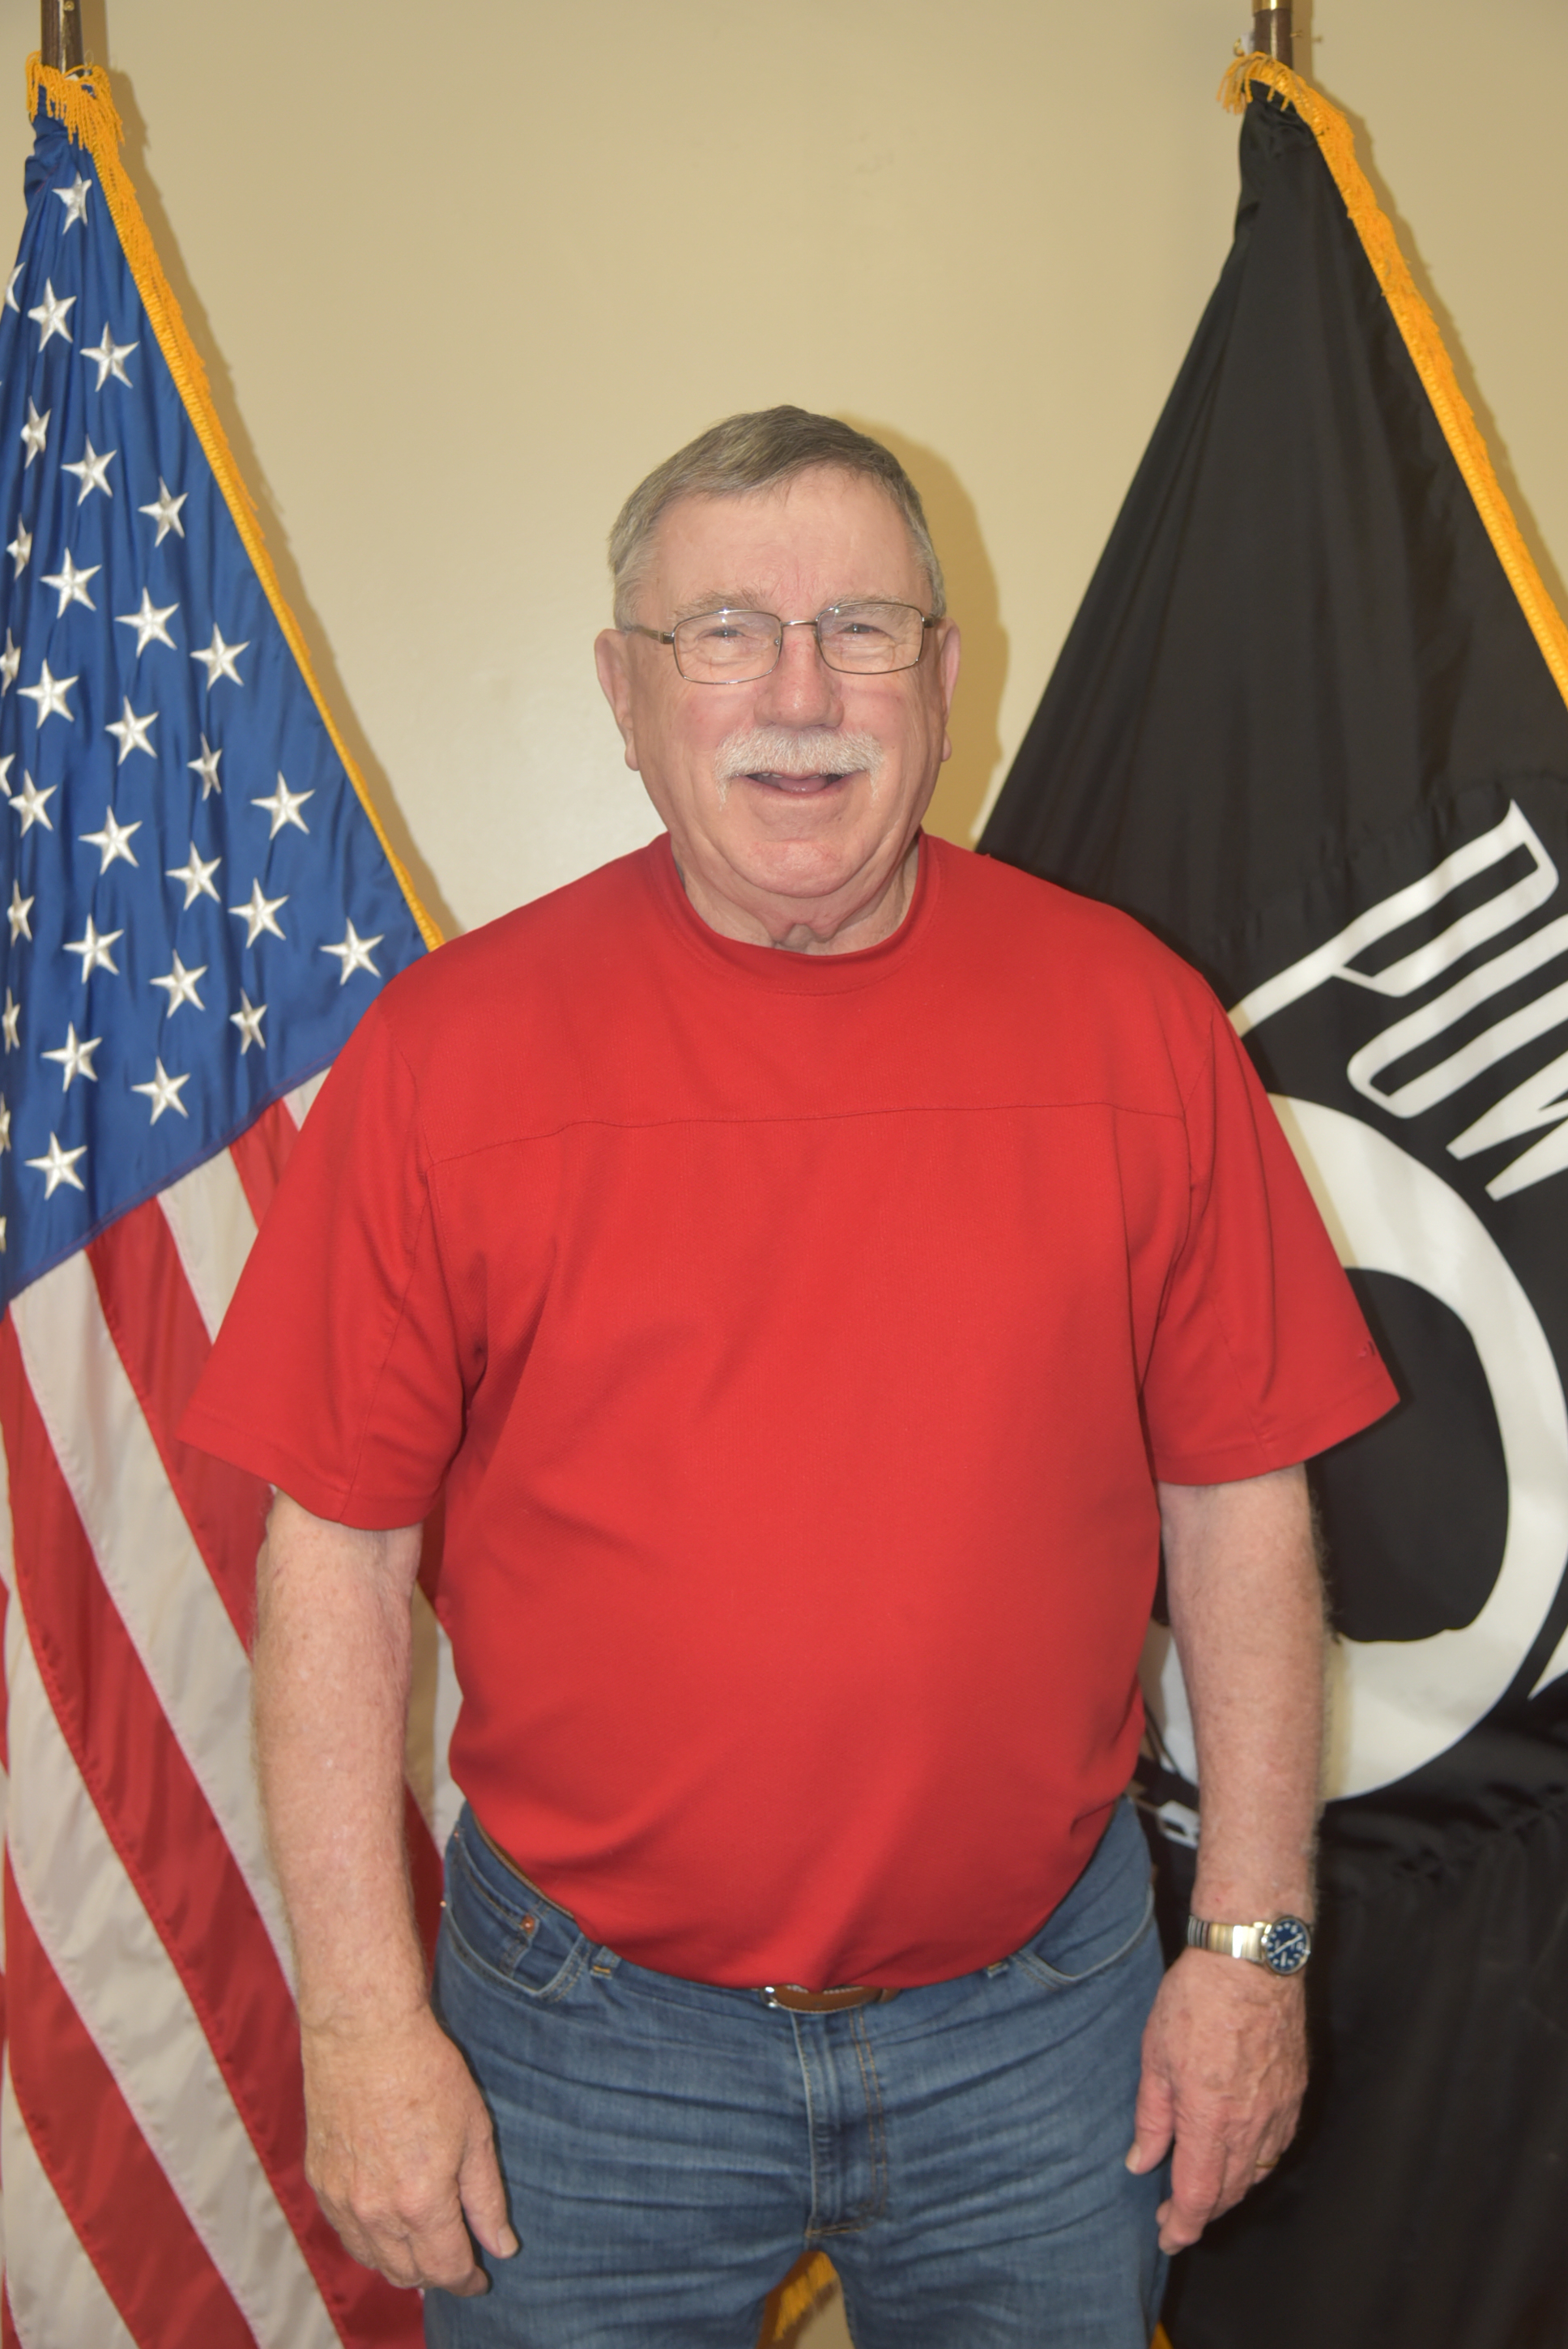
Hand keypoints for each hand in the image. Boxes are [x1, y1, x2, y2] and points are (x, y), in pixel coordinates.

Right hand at [301, 2005, 518, 2294]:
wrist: (364, 2033)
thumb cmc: (427, 2072)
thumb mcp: (474, 2132)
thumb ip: (486, 2198)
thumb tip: (502, 2247)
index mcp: (420, 2203)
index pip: (446, 2268)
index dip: (468, 2279)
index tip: (481, 2277)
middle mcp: (375, 2213)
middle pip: (408, 2274)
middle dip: (437, 2273)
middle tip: (457, 2258)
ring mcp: (341, 2200)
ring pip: (373, 2261)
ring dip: (402, 2263)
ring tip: (425, 2245)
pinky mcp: (320, 2182)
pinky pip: (346, 2234)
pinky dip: (370, 2241)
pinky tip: (388, 2222)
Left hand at [1125, 1947, 1305, 2252]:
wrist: (1250, 1961)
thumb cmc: (1196, 2000)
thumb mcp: (1155, 2056)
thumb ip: (1151, 2118)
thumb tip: (1141, 2162)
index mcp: (1210, 2120)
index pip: (1198, 2196)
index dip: (1182, 2226)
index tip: (1167, 2237)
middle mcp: (1250, 2125)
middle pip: (1228, 2191)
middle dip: (1201, 2211)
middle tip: (1174, 2214)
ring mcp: (1278, 2111)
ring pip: (1256, 2173)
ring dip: (1229, 2189)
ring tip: (1203, 2186)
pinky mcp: (1295, 2093)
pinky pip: (1276, 2146)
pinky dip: (1256, 2162)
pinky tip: (1241, 2155)